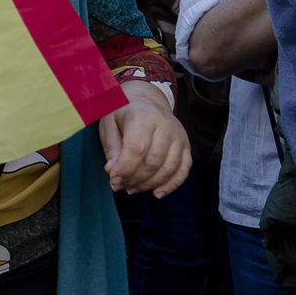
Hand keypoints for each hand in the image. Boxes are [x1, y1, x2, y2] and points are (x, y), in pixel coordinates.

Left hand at [99, 81, 190, 196]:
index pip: (137, 149)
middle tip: (119, 186)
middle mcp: (166, 126)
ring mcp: (179, 137)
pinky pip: (183, 170)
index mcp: (144, 117)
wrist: (146, 101)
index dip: (125, 169)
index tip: (113, 180)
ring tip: (131, 188)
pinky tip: (156, 193)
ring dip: (149, 184)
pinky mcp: (186, 146)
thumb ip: (111, 147)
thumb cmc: (123, 113)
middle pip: (153, 162)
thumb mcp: (108, 124)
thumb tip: (113, 171)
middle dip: (134, 179)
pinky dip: (171, 185)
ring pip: (168, 169)